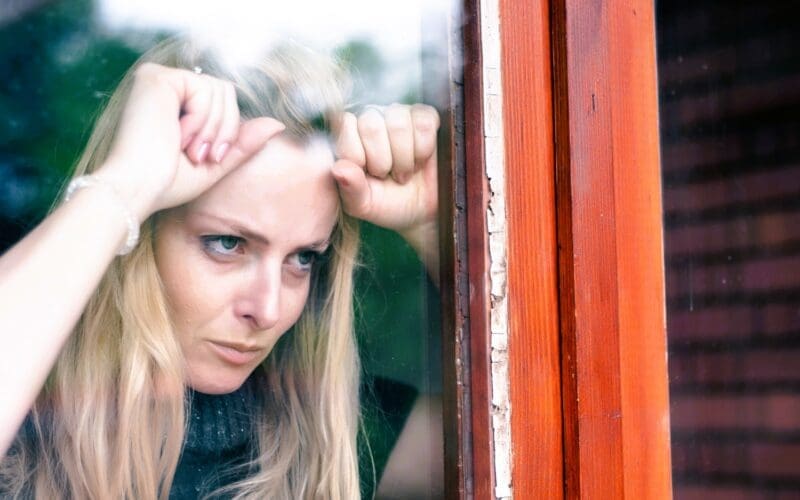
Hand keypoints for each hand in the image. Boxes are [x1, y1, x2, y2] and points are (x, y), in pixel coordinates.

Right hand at [96, 63, 284, 220]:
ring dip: (212, 128)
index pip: (224, 102)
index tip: (208, 157)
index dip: (228, 131)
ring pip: (221, 90)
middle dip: (224, 129)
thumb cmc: (167, 183)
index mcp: (176, 103)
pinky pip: (206, 89)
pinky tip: (177, 135)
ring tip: (188, 148)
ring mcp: (160, 78)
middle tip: (200, 154)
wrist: (137, 190)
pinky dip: (201, 119)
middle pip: (227, 92)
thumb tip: (278, 123)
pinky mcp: (158, 77)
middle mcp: (166, 85)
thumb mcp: (215, 163)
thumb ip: (242, 142)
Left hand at [332, 103, 439, 239]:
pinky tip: (420, 160)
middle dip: (382, 160)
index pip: (345, 125)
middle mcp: (372, 118)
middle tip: (387, 175)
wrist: (423, 211)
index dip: (356, 153)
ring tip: (404, 172)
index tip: (366, 174)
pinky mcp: (426, 117)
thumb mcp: (365, 204)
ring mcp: (399, 114)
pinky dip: (423, 149)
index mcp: (349, 134)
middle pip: (370, 124)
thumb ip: (350, 188)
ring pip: (398, 123)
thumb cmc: (388, 203)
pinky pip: (423, 123)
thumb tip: (338, 169)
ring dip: (404, 157)